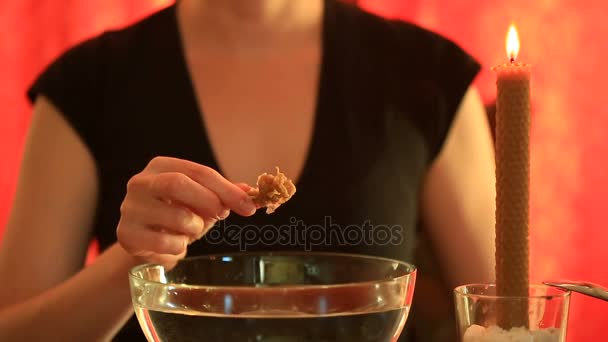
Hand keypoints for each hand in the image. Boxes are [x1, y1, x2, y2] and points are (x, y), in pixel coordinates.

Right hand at [116, 157, 256, 267]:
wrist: (144, 243)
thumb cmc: (176, 216)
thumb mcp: (201, 201)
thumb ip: (224, 194)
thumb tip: (251, 192)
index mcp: (161, 166)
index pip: (198, 171)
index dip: (226, 189)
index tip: (248, 206)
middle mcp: (141, 182)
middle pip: (177, 184)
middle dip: (208, 201)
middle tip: (222, 215)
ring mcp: (130, 208)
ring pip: (176, 216)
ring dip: (195, 228)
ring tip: (191, 231)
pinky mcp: (126, 234)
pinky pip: (165, 242)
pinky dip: (179, 247)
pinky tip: (175, 245)